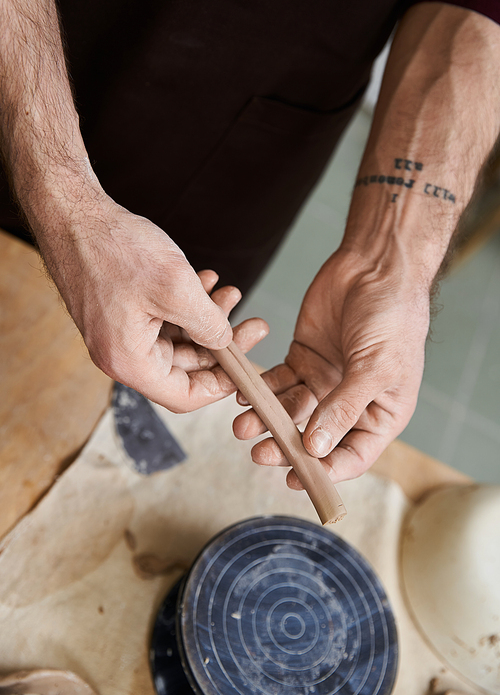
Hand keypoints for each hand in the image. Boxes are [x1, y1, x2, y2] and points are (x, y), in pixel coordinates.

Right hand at [37, 191, 267, 411]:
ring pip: (177, 340)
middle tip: (251, 323)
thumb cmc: (114, 248)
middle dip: (220, 343)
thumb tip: (226, 342)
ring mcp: (119, 332)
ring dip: (206, 319)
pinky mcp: (121, 311)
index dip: (221, 384)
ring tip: (229, 293)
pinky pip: (163, 319)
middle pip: (184, 367)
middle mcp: (121, 354)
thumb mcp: (176, 289)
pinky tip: (206, 281)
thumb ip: (208, 325)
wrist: (72, 214)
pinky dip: (187, 305)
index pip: (184, 396)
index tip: (246, 364)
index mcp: (129, 361)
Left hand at [233, 248, 429, 485]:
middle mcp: (351, 403)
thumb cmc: (392, 316)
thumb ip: (344, 408)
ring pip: (290, 411)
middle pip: (314, 438)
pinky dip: (261, 390)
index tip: (295, 479)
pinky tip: (244, 396)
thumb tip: (317, 449)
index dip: (325, 472)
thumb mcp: (375, 366)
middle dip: (286, 447)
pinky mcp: (303, 358)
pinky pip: (277, 382)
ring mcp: (325, 380)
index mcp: (381, 413)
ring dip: (267, 420)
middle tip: (260, 452)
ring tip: (243, 425)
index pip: (353, 456)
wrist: (376, 265)